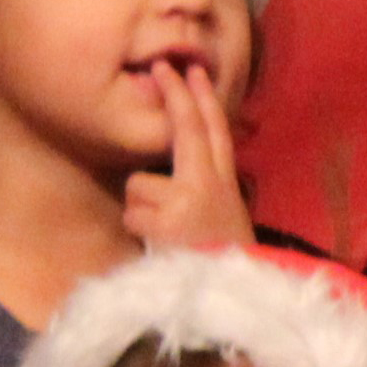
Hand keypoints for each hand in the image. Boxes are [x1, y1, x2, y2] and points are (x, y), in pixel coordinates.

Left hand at [124, 61, 254, 247]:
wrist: (234, 298)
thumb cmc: (222, 265)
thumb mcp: (224, 221)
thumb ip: (204, 190)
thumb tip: (171, 169)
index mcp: (225, 186)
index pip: (217, 133)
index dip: (205, 100)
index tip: (193, 70)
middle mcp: (210, 186)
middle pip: (189, 131)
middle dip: (175, 97)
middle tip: (161, 68)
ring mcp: (189, 200)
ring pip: (139, 184)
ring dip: (142, 209)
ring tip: (164, 235)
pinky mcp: (169, 219)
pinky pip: (132, 212)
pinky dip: (138, 229)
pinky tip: (159, 246)